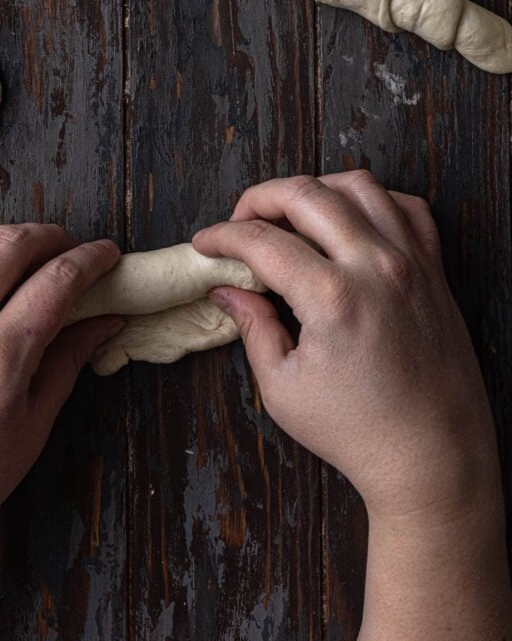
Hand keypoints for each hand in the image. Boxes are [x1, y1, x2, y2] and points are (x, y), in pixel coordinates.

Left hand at [0, 224, 121, 640]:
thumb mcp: (31, 430)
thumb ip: (67, 364)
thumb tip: (105, 322)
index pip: (57, 280)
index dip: (92, 259)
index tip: (110, 254)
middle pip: (9, 244)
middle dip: (51, 235)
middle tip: (73, 248)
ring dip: (4, 241)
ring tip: (28, 258)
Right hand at [192, 172, 499, 523]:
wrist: (433, 456)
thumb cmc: (358, 431)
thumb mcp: (284, 389)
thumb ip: (253, 328)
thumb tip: (227, 291)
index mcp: (332, 297)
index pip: (262, 241)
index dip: (222, 237)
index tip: (205, 245)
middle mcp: (375, 266)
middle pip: (306, 193)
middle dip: (259, 198)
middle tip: (239, 222)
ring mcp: (411, 263)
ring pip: (359, 185)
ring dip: (315, 189)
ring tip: (291, 214)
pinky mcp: (434, 271)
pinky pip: (406, 207)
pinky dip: (374, 200)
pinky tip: (350, 221)